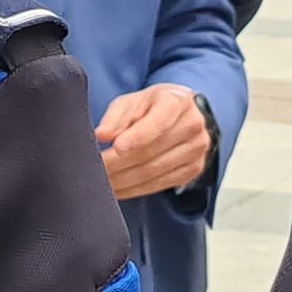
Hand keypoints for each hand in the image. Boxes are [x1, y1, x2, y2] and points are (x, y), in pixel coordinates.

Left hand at [97, 84, 213, 200]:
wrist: (184, 115)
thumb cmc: (153, 106)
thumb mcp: (133, 102)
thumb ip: (117, 117)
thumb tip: (101, 135)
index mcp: (177, 101)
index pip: (158, 121)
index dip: (137, 136)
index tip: (117, 147)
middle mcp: (192, 125)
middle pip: (151, 151)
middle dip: (119, 163)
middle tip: (95, 169)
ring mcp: (197, 150)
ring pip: (154, 172)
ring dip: (123, 180)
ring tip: (101, 182)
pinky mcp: (193, 169)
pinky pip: (160, 184)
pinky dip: (135, 189)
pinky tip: (118, 189)